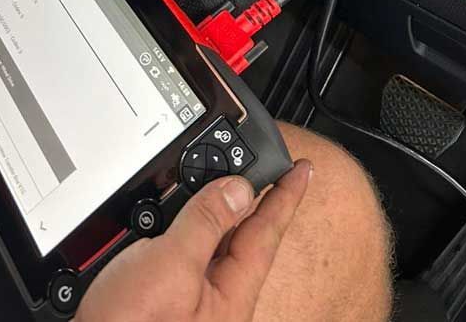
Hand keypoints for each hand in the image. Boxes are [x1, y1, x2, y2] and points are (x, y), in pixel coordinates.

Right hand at [76, 162, 311, 321]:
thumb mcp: (172, 266)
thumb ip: (206, 224)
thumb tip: (238, 190)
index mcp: (230, 297)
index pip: (266, 233)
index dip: (285, 196)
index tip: (302, 170)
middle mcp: (215, 303)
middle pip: (241, 237)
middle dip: (250, 197)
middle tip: (262, 162)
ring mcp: (189, 303)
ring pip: (210, 244)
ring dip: (213, 208)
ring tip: (220, 180)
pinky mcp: (162, 301)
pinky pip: (185, 254)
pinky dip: (185, 226)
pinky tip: (175, 216)